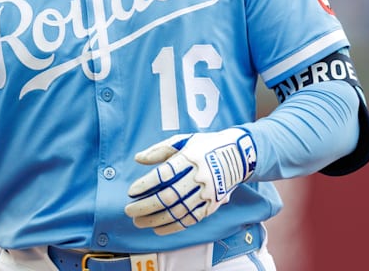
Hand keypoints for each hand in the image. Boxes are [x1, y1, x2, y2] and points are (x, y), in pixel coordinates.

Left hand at [124, 128, 255, 234]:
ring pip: (178, 211)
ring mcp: (207, 193)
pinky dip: (173, 226)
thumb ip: (159, 150)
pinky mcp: (212, 205)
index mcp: (190, 158)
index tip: (131, 192)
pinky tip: (158, 228)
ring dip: (156, 219)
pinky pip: (191, 219)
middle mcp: (199, 177)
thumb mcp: (183, 140)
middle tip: (130, 211)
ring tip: (139, 222)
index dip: (146, 184)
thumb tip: (138, 159)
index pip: (164, 175)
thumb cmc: (205, 146)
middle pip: (169, 196)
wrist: (239, 155)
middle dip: (146, 206)